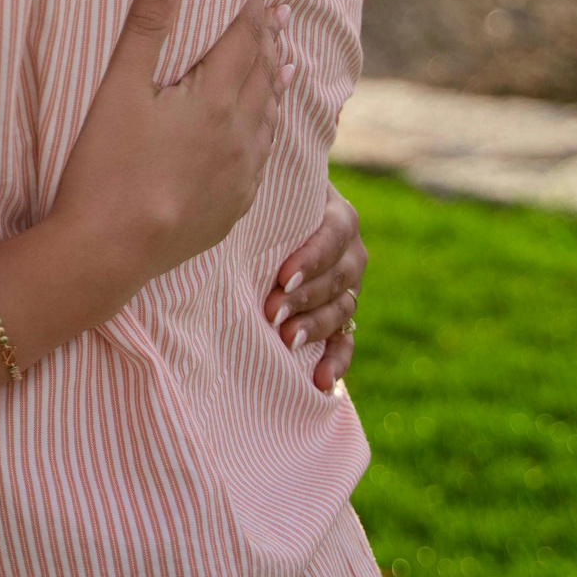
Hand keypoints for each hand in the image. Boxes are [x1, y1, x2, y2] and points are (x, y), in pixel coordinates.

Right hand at [47, 0, 289, 292]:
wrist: (110, 251)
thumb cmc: (105, 165)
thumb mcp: (119, 87)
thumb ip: (147, 23)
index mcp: (216, 100)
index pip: (245, 39)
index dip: (253, 8)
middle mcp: (240, 135)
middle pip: (265, 74)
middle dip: (270, 38)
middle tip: (278, 11)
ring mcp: (241, 174)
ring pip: (270, 116)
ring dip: (277, 81)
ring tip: (285, 59)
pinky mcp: (232, 206)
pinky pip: (263, 156)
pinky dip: (269, 128)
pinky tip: (265, 129)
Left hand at [269, 185, 365, 389]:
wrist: (269, 221)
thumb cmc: (262, 202)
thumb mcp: (267, 193)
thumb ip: (260, 194)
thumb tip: (226, 196)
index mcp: (338, 217)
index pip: (333, 236)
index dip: (312, 258)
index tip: (283, 277)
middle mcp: (349, 254)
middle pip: (337, 278)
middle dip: (305, 297)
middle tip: (272, 312)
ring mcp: (347, 288)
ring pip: (341, 310)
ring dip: (315, 327)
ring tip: (286, 339)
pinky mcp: (339, 317)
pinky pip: (346, 343)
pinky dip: (337, 362)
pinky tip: (322, 383)